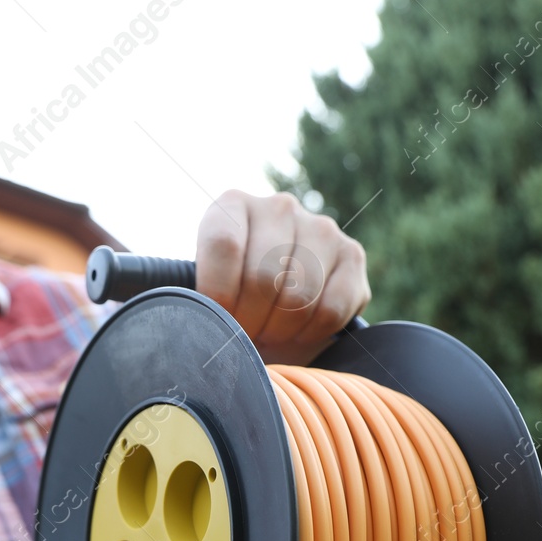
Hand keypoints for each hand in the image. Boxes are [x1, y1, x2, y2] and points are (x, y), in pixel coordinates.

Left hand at [195, 190, 370, 365]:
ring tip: (268, 332)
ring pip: (298, 297)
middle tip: (244, 335)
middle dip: (250, 322)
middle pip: (263, 277)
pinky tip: (297, 330)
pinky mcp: (353, 254)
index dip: (218, 296)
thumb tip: (188, 327)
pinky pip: (331, 309)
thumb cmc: (231, 298)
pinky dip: (311, 332)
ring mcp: (321, 227)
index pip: (225, 246)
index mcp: (232, 205)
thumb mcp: (203, 288)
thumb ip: (195, 297)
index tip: (217, 322)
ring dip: (279, 330)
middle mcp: (279, 206)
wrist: (275, 305)